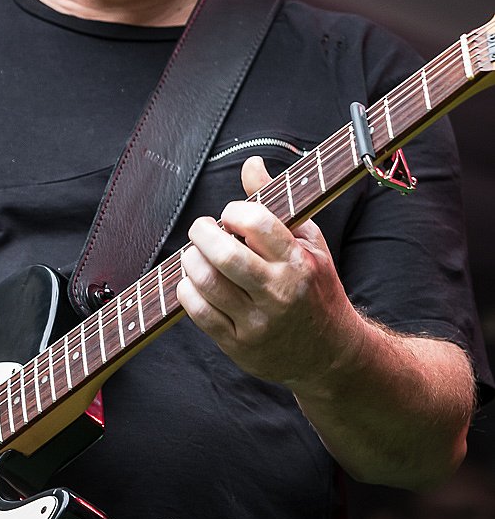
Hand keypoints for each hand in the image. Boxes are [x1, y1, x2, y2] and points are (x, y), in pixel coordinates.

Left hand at [177, 155, 361, 388]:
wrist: (330, 355)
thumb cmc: (316, 288)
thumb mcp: (308, 243)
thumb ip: (277, 203)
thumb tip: (251, 163)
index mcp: (299, 263)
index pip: (257, 223)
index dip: (234, 211)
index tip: (230, 215)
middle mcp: (279, 293)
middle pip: (225, 255)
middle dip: (202, 233)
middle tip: (201, 229)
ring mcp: (258, 323)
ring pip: (207, 283)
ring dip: (191, 260)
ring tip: (196, 254)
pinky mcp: (239, 346)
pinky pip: (199, 313)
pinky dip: (187, 290)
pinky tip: (194, 281)